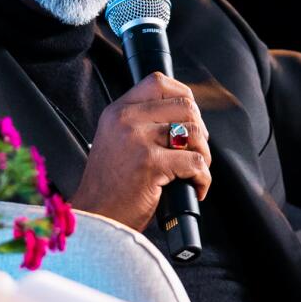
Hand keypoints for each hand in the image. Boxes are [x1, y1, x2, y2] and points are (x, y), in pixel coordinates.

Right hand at [71, 72, 211, 230]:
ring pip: (194, 133)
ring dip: (204, 155)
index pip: (158, 82)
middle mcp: (125, 120)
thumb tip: (184, 118)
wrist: (96, 219)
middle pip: (185, 106)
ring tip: (194, 172)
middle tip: (194, 152)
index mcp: (117, 112)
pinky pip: (196, 162)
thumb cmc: (110, 187)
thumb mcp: (116, 142)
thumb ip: (140, 124)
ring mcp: (137, 140)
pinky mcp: (150, 164)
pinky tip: (194, 188)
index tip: (190, 118)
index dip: (183, 96)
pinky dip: (203, 179)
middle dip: (200, 131)